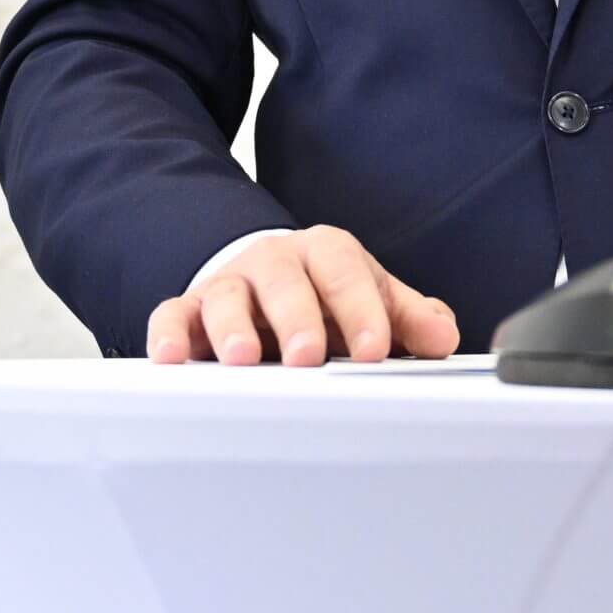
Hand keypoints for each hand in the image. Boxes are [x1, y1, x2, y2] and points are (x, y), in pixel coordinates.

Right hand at [146, 225, 462, 366]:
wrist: (268, 284)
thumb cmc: (324, 300)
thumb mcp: (370, 300)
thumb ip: (407, 317)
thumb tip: (442, 337)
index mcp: (324, 253)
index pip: (345, 270)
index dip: (360, 308)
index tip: (373, 350)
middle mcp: (274, 262)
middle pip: (284, 278)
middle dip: (296, 317)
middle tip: (308, 357)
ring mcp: (229, 285)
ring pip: (225, 297)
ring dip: (233, 328)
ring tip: (244, 359)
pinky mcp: (189, 311)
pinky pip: (172, 315)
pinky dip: (169, 334)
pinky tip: (174, 358)